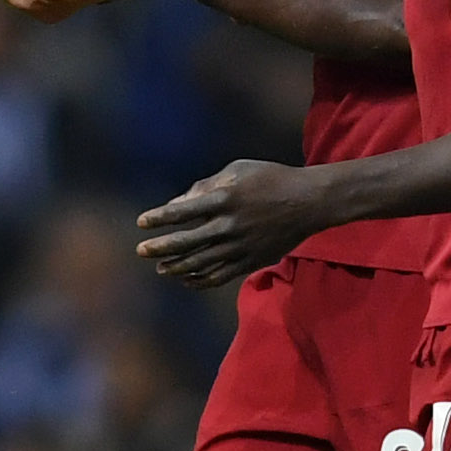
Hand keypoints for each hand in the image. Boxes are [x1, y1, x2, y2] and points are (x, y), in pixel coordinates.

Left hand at [137, 159, 332, 287]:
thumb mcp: (238, 170)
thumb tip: (177, 204)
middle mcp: (230, 225)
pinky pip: (220, 276)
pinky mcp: (251, 261)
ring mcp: (241, 246)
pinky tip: (186, 279)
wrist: (309, 202)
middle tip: (141, 251)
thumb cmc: (270, 179)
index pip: (183, 211)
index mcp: (225, 198)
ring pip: (201, 263)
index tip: (141, 223)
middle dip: (160, 247)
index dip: (159, 218)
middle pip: (187, 241)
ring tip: (161, 267)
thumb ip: (206, 186)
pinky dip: (200, 280)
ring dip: (176, 267)